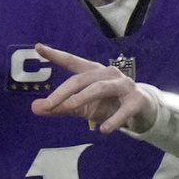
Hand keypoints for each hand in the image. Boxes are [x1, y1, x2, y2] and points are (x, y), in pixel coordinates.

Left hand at [30, 44, 154, 134]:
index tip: (38, 47)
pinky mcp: (137, 100)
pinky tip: (103, 130)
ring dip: (83, 97)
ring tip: (70, 106)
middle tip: (48, 104)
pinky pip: (124, 110)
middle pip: (82, 79)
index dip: (56, 55)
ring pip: (100, 88)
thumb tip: (35, 108)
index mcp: (93, 72)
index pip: (72, 62)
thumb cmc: (110, 105)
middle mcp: (107, 74)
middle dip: (64, 91)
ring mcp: (124, 85)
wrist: (142, 112)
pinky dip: (113, 120)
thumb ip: (60, 107)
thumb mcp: (83, 107)